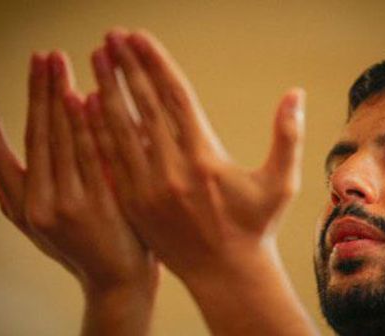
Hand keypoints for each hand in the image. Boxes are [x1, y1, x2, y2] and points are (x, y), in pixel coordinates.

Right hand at [0, 51, 158, 334]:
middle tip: (40, 57)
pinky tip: (87, 96)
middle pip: (35, 136)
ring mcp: (71, 204)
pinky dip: (89, 124)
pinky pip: (94, 155)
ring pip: (62, 140)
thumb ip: (13, 203)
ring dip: (59, 98)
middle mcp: (40, 204)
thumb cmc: (79, 251)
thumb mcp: (39, 232)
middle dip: (36, 92)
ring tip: (57, 64)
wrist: (117, 281)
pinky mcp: (102, 203)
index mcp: (22, 206)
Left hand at [89, 29, 315, 334]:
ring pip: (120, 130)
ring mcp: (148, 188)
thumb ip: (288, 136)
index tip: (139, 37)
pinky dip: (98, 130)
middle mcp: (172, 170)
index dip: (156, 63)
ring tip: (96, 59)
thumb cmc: (256, 227)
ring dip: (106, 91)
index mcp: (205, 158)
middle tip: (111, 37)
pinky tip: (88, 106)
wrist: (225, 274)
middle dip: (126, 67)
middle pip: (143, 106)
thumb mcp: (281, 183)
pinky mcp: (133, 204)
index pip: (175, 98)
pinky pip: (112, 160)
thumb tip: (295, 93)